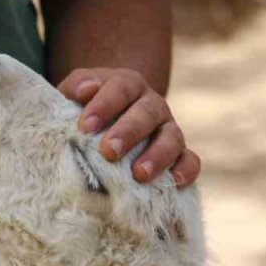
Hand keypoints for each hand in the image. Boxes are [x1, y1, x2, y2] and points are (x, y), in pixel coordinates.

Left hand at [57, 69, 200, 187]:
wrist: (107, 125)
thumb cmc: (86, 110)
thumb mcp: (74, 94)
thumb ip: (76, 87)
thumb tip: (84, 90)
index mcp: (128, 85)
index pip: (121, 88)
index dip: (105, 105)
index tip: (85, 126)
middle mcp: (152, 104)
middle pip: (147, 113)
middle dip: (129, 132)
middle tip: (109, 151)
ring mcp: (168, 129)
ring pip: (172, 137)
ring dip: (158, 155)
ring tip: (140, 174)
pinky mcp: (179, 154)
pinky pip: (190, 159)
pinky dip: (186, 169)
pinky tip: (175, 181)